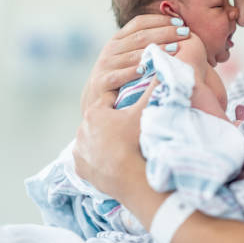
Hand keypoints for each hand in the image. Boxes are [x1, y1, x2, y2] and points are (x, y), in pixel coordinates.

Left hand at [73, 81, 157, 200]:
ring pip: (94, 141)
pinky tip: (113, 161)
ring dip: (106, 142)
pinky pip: (89, 160)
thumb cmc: (135, 140)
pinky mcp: (80, 168)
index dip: (124, 104)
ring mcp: (80, 151)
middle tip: (131, 132)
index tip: (134, 112)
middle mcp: (81, 130)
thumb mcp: (146, 111)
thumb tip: (163, 66)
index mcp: (94, 112)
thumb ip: (154, 87)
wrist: (129, 177)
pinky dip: (99, 160)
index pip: (110, 101)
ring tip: (123, 148)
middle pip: (101, 122)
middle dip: (114, 124)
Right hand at [80, 15, 189, 111]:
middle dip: (166, 33)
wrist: (96, 101)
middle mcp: (111, 49)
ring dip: (156, 50)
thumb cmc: (121, 77)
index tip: (181, 23)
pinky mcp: (102, 82)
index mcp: (118, 39)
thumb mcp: (129, 57)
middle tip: (185, 32)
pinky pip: (120, 76)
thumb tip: (175, 29)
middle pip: (141, 36)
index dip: (160, 20)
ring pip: (133, 55)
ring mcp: (106, 65)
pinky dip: (133, 73)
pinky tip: (148, 70)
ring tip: (176, 49)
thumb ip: (145, 44)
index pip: (139, 23)